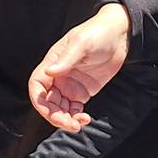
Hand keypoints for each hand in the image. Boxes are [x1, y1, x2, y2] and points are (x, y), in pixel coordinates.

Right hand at [28, 3, 130, 131]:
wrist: (120, 35)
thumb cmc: (98, 33)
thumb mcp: (81, 44)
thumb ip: (66, 59)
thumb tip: (49, 72)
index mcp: (53, 63)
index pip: (37, 86)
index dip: (39, 102)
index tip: (49, 112)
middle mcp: (58, 76)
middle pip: (47, 102)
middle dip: (55, 116)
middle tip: (70, 124)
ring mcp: (70, 85)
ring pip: (59, 109)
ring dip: (65, 120)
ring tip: (79, 124)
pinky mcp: (82, 92)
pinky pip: (73, 110)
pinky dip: (76, 118)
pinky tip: (85, 118)